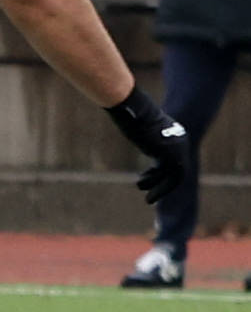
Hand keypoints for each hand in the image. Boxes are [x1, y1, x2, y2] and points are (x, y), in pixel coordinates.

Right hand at [105, 86, 188, 204]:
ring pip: (175, 177)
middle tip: (149, 195)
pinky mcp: (171, 157)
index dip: (159, 172)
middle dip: (162, 183)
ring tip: (148, 200)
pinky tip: (145, 193)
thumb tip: (137, 136)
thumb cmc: (131, 115)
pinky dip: (159, 189)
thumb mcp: (140, 128)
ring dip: (161, 190)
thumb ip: (144, 136)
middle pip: (176, 170)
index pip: (172, 159)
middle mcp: (181, 143)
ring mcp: (178, 150)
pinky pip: (169, 179)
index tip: (144, 176)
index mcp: (176, 134)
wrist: (134, 111)